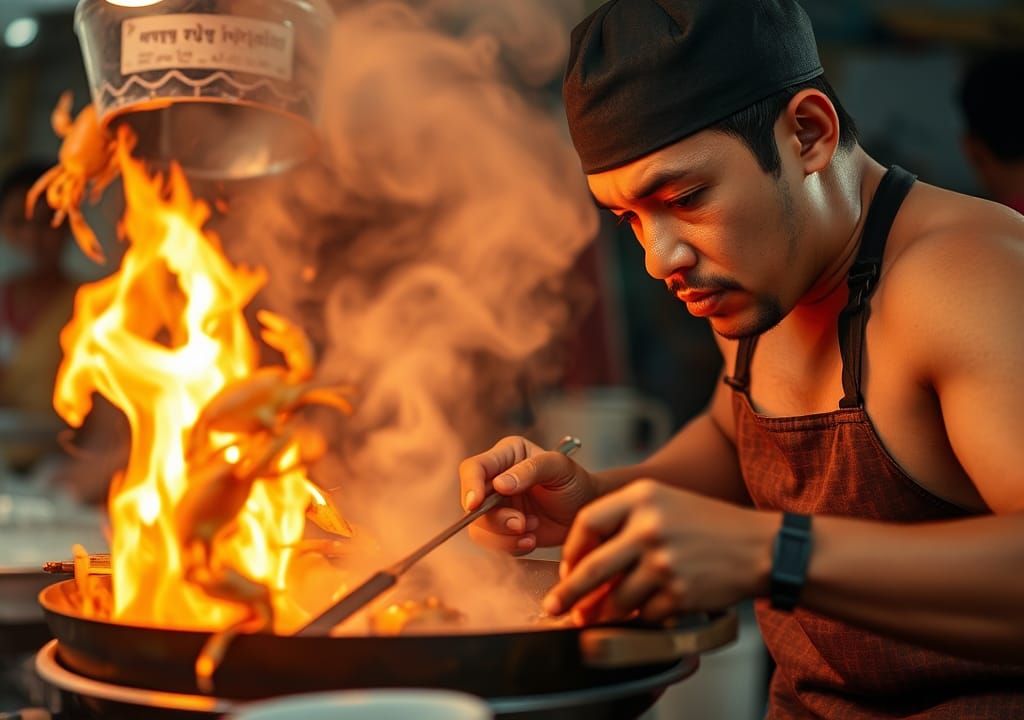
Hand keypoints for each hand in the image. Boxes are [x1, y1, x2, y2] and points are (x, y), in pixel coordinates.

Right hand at [459, 436, 598, 554]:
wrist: (586, 511)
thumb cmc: (575, 483)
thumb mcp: (559, 468)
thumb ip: (531, 470)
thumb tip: (500, 485)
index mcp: (506, 456)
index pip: (474, 468)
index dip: (470, 486)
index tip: (475, 504)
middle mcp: (495, 480)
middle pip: (472, 503)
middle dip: (496, 519)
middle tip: (521, 523)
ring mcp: (497, 507)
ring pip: (479, 527)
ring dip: (504, 535)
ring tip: (532, 530)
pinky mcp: (502, 530)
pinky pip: (494, 544)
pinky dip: (511, 546)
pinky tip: (532, 538)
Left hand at [542, 479, 776, 622]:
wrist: (759, 547)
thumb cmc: (709, 525)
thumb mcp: (665, 502)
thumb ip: (624, 521)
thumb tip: (582, 561)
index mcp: (642, 497)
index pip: (587, 522)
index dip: (571, 550)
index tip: (566, 568)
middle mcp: (649, 526)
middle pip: (593, 567)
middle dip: (569, 593)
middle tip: (556, 607)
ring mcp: (663, 562)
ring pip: (615, 598)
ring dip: (600, 613)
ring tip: (591, 618)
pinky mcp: (678, 593)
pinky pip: (643, 614)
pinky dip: (638, 617)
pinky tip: (640, 613)